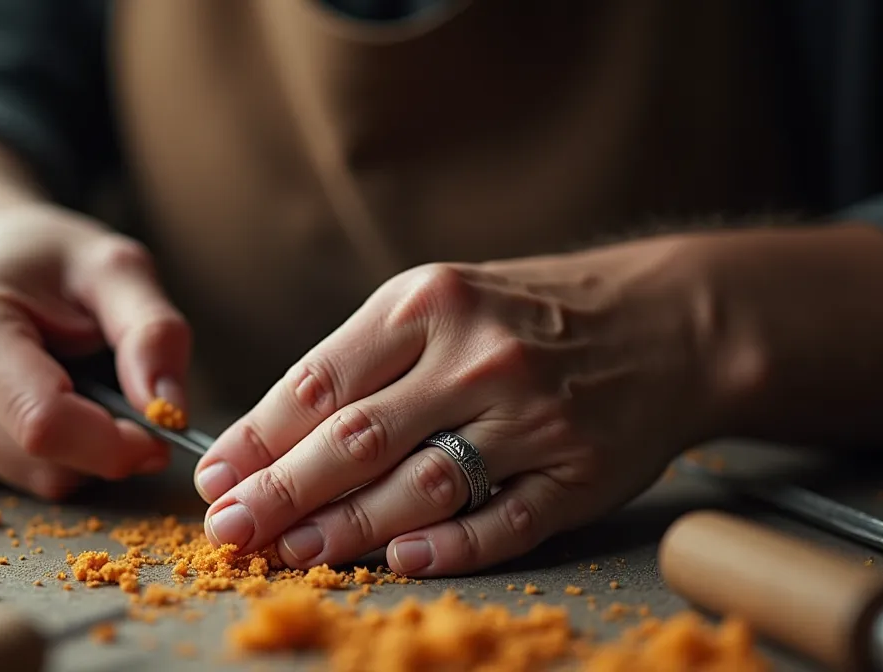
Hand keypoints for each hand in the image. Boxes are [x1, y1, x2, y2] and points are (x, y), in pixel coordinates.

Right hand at [0, 203, 190, 497]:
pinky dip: (48, 456)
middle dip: (103, 447)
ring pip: (32, 482)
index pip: (44, 424)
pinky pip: (12, 480)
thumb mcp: (115, 267)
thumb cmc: (47, 259)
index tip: (160, 428)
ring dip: (79, 453)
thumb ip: (152, 332)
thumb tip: (169, 410)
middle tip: (123, 397)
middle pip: (41, 464)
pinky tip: (40, 403)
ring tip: (76, 387)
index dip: (115, 444)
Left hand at [193, 235, 735, 575]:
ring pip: (422, 484)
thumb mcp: (443, 303)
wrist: (668, 320)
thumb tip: (266, 438)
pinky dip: (449, 546)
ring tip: (292, 551)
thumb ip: (362, 364)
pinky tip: (401, 560)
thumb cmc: (528, 315)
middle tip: (229, 530)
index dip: (258, 437)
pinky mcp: (579, 472)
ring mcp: (533, 416)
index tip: (213, 477)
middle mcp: (478, 356)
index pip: (320, 379)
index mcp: (429, 303)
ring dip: (349, 526)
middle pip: (357, 436)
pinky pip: (503, 521)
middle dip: (281, 490)